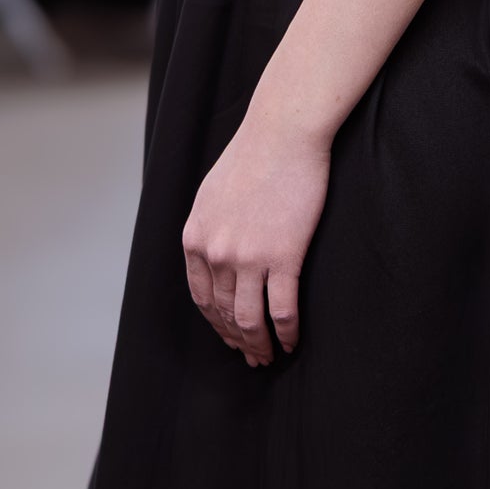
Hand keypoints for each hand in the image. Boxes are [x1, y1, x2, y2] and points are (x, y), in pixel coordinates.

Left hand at [182, 106, 331, 367]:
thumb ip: (210, 228)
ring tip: (271, 356)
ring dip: (260, 345)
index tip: (230, 336)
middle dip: (238, 340)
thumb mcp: (213, 193)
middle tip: (253, 356)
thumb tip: (214, 256)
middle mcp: (216, 253)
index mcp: (196, 238)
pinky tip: (293, 340)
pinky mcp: (283, 256)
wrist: (284, 132)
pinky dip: (286, 332)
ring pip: (250, 320)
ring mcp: (248, 257)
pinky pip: (281, 309)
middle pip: (225, 313)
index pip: (201, 298)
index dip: (217, 324)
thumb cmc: (254, 155)